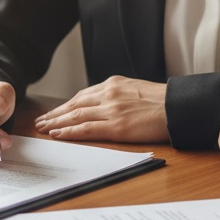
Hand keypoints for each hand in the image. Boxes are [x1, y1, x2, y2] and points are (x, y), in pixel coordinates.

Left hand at [34, 76, 169, 143]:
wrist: (179, 107)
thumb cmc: (162, 102)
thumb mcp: (135, 90)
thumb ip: (118, 96)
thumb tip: (105, 106)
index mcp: (113, 84)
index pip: (82, 96)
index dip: (65, 106)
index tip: (54, 112)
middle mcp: (109, 94)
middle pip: (74, 105)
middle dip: (55, 114)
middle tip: (40, 122)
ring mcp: (111, 109)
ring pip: (75, 116)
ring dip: (56, 123)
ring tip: (43, 129)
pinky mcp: (116, 126)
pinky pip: (86, 130)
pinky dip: (69, 132)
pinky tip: (57, 135)